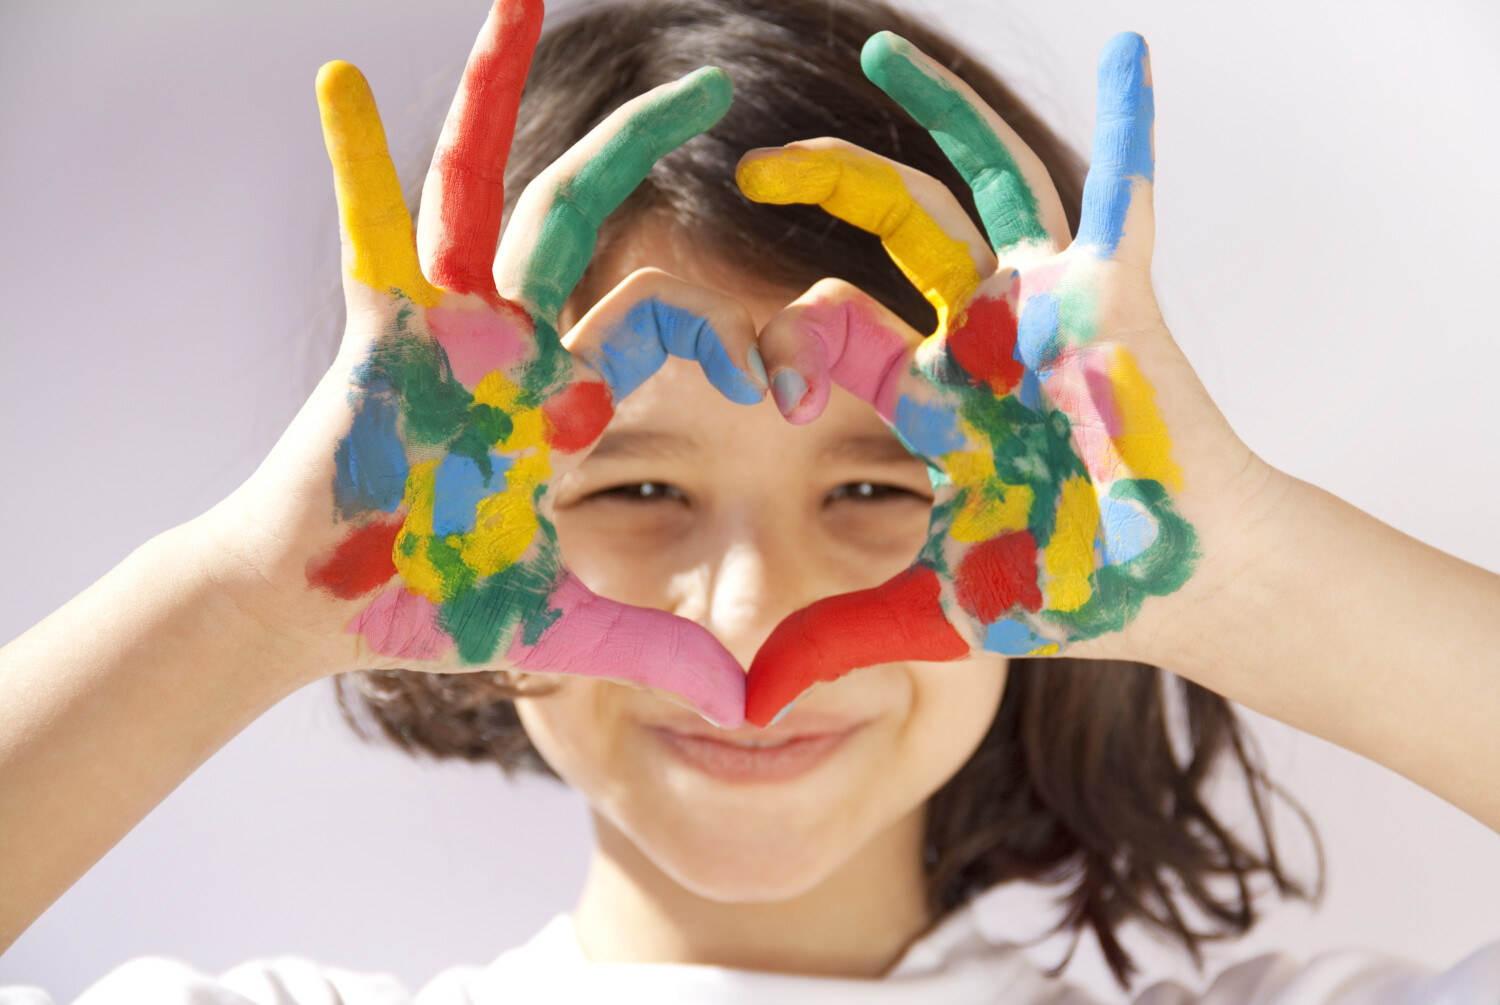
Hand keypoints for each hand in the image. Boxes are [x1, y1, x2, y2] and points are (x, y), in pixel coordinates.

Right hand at [224, 0, 762, 725]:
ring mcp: (447, 329)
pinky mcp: (381, 337)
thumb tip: (752, 709)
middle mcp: (515, 341)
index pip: (667, 325)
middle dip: (645, 142)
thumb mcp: (568, 625)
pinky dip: (355, 166)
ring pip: (488, 192)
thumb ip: (658, 651)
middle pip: (587, 216)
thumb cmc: (440, 602)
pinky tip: (339, 83)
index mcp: (567, 395)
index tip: (783, 369)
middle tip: (715, 78)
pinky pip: (370, 237)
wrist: (332, 605)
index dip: (728, 337)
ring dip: (498, 95)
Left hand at [735, 32, 1259, 725]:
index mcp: (931, 392)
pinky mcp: (1111, 294)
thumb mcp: (938, 611)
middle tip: (748, 164)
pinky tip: (1132, 56)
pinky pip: (1119, 192)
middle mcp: (978, 332)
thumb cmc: (1075, 588)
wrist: (1183, 587)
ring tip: (875, 53)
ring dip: (934, 114)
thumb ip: (842, 640)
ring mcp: (1042, 305)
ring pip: (975, 186)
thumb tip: (743, 711)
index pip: (833, 333)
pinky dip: (1129, 127)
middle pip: (889, 233)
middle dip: (823, 188)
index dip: (786, 340)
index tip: (762, 370)